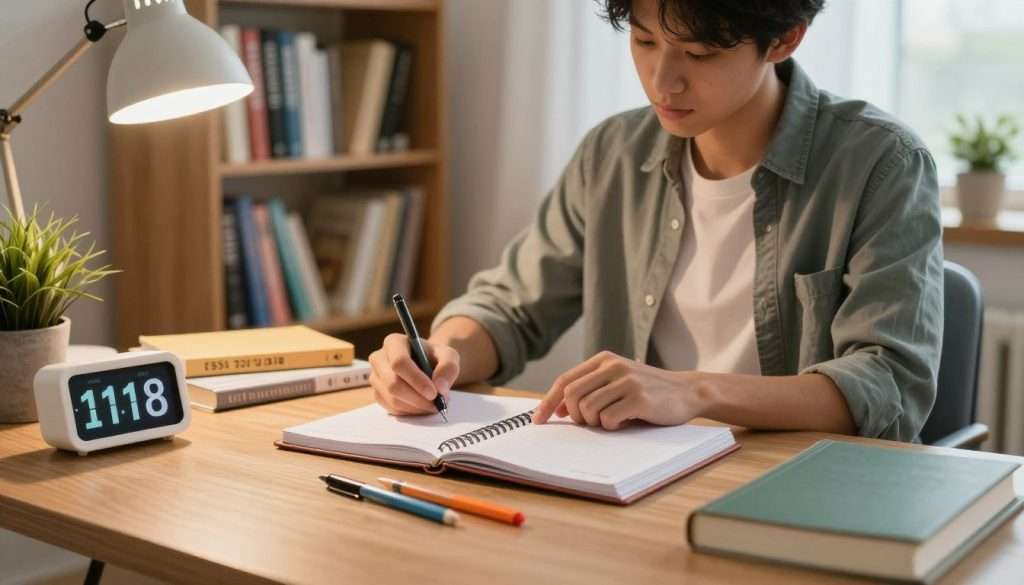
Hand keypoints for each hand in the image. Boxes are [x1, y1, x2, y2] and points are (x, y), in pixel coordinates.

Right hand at [368, 333, 459, 415]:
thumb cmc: (434, 357)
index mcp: (394, 342)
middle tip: (436, 404)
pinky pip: (391, 408)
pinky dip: (410, 411)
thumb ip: (448, 367)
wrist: (426, 365)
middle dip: (417, 398)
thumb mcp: (448, 356)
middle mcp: (379, 358)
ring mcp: (375, 377)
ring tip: (433, 404)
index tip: (434, 393)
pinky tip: (422, 406)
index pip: (399, 362)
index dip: (416, 380)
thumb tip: (440, 387)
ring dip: (416, 407)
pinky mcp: (377, 393)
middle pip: (393, 383)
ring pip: (392, 398)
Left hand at [532, 351, 707, 429]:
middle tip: (588, 422)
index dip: (548, 402)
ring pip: (588, 409)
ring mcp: (627, 381)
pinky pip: (608, 419)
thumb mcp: (617, 382)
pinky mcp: (639, 398)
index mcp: (603, 359)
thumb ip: (590, 389)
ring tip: (612, 420)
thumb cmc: (647, 391)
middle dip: (575, 415)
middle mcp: (613, 366)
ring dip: (595, 422)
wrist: (687, 392)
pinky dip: (612, 426)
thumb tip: (559, 408)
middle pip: (572, 395)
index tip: (538, 420)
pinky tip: (625, 421)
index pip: (565, 380)